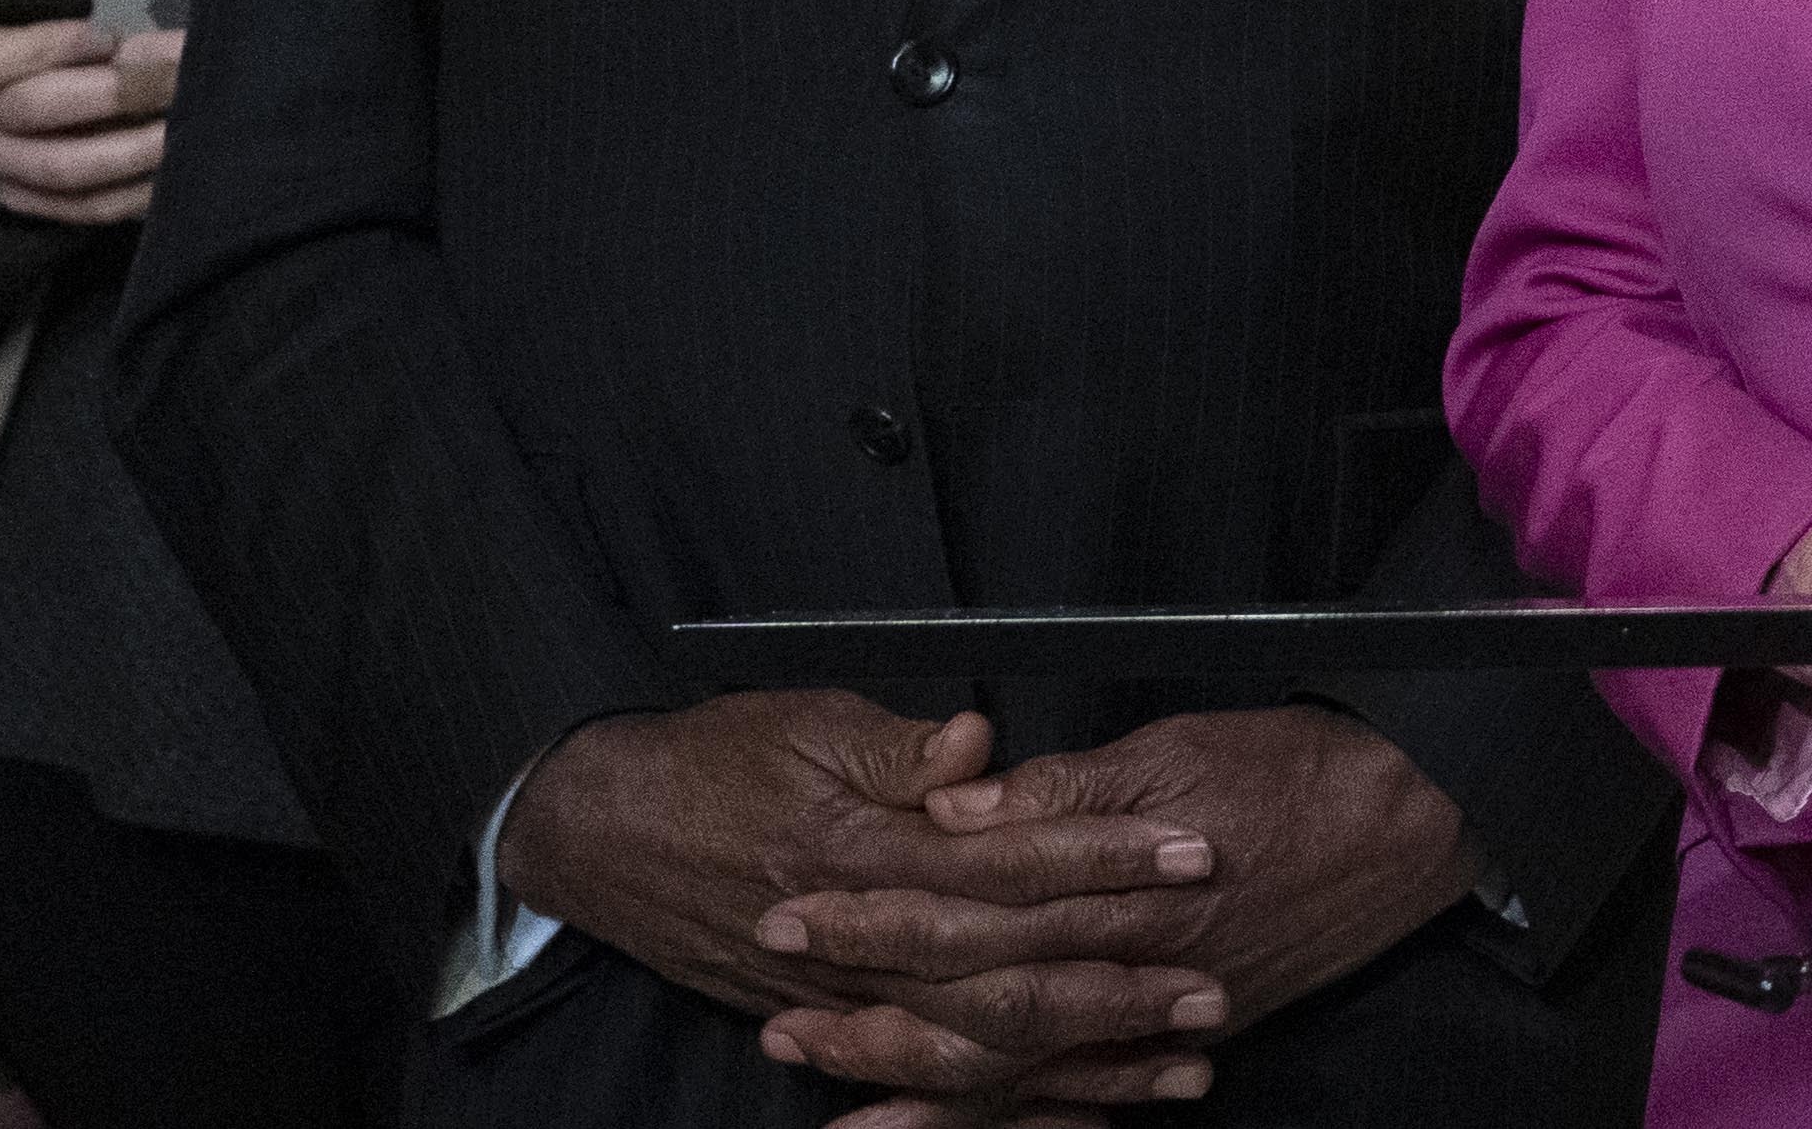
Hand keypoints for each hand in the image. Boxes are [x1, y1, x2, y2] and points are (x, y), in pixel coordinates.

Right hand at [0, 0, 182, 223]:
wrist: (32, 68)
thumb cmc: (57, 14)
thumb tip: (143, 7)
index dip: (48, 48)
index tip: (107, 37)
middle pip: (30, 111)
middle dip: (116, 91)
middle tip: (180, 73)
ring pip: (61, 167)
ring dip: (135, 146)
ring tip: (190, 119)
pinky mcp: (29, 194)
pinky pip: (85, 205)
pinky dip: (140, 186)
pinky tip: (181, 160)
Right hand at [501, 697, 1216, 1079]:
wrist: (599, 829)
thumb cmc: (710, 760)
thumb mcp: (807, 723)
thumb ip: (902, 746)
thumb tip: (977, 743)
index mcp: (865, 850)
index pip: (1008, 861)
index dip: (1103, 858)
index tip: (1188, 852)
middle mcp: (856, 940)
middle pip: (1007, 976)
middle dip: (1117, 984)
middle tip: (1211, 985)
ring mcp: (841, 997)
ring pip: (978, 1051)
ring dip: (1083, 1064)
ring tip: (1181, 1068)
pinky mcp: (827, 1024)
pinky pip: (928, 1089)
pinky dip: (1007, 1111)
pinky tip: (1082, 1119)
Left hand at [755, 704, 1472, 1120]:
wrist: (1410, 821)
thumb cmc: (1294, 767)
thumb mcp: (1178, 746)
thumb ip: (1065, 786)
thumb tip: (959, 798)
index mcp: (1116, 882)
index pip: (967, 903)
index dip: (874, 909)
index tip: (793, 904)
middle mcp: (1126, 964)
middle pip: (973, 1000)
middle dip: (868, 1010)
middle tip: (775, 1018)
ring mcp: (1153, 1014)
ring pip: (1016, 1066)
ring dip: (914, 1081)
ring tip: (825, 1086)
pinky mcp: (1181, 1038)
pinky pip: (1078, 1097)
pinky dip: (1005, 1120)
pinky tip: (940, 1128)